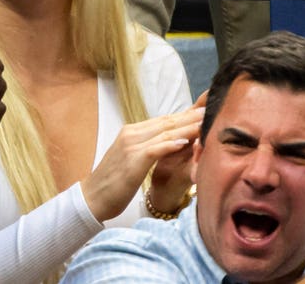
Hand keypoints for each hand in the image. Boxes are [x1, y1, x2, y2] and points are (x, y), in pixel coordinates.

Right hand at [81, 106, 203, 222]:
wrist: (92, 197)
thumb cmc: (112, 181)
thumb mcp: (130, 159)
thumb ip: (146, 148)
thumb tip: (165, 144)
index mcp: (130, 132)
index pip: (163, 120)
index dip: (184, 114)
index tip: (203, 108)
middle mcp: (130, 134)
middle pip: (166, 122)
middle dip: (190, 115)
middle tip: (211, 107)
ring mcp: (131, 145)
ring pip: (165, 132)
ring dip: (187, 126)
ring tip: (205, 120)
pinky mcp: (133, 159)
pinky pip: (156, 148)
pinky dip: (172, 143)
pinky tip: (186, 141)